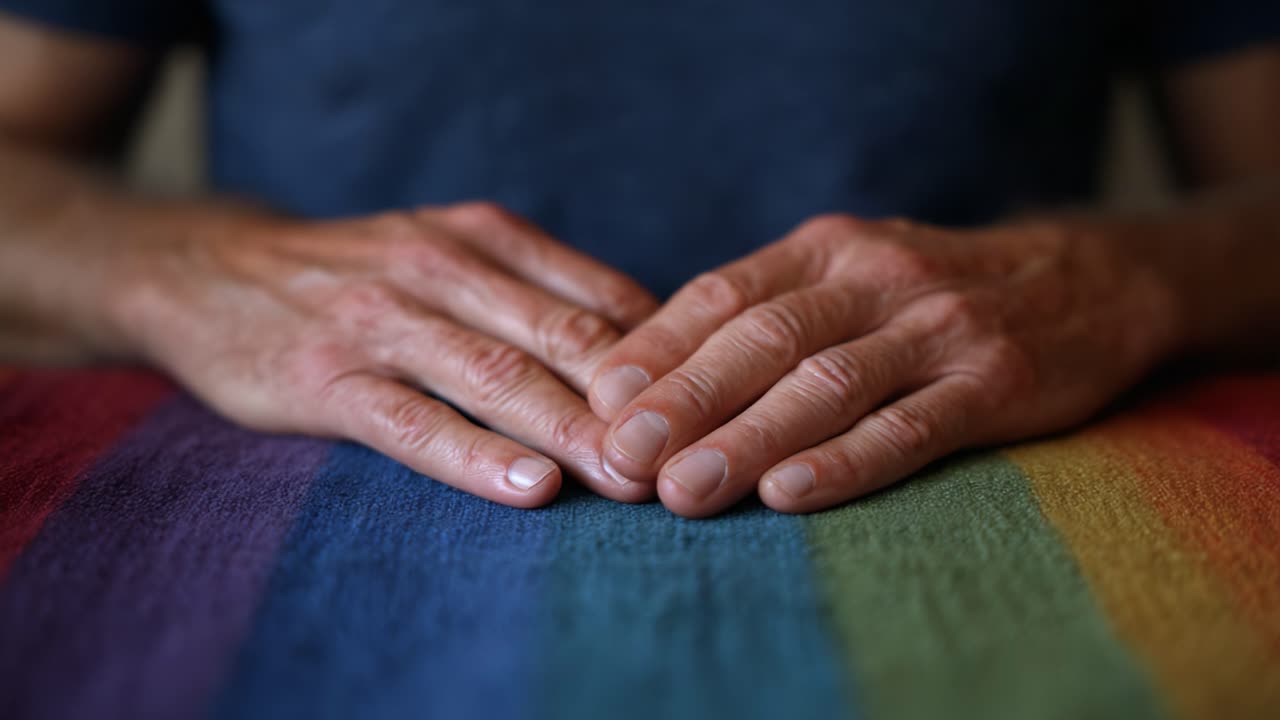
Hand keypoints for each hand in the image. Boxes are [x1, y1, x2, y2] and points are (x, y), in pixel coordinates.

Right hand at [111, 202, 658, 507]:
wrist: (211, 268)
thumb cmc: (361, 274)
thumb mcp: (451, 251)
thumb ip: (537, 292)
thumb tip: (648, 352)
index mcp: (486, 238)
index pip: (601, 299)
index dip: (666, 358)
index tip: (714, 411)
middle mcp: (442, 268)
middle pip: (563, 341)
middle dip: (635, 404)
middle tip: (693, 460)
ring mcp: (383, 321)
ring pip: (497, 379)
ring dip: (573, 433)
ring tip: (630, 482)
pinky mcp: (327, 378)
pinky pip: (412, 423)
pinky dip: (474, 456)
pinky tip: (527, 488)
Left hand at [587, 214, 1179, 515]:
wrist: (1088, 279)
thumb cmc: (930, 292)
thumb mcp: (848, 274)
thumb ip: (765, 312)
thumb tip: (649, 374)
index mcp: (826, 249)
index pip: (722, 295)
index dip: (657, 348)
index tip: (599, 400)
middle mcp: (877, 277)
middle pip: (764, 339)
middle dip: (685, 400)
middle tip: (622, 455)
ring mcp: (940, 327)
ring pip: (828, 384)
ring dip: (748, 438)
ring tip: (683, 491)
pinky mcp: (996, 382)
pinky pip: (910, 426)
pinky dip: (846, 461)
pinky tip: (790, 494)